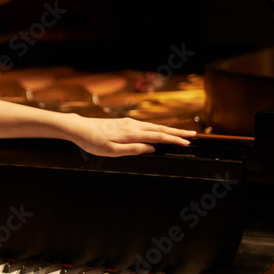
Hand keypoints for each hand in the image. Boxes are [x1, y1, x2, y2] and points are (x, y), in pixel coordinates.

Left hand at [69, 117, 195, 156]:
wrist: (79, 128)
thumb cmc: (93, 142)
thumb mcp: (111, 151)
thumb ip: (132, 150)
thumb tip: (151, 149)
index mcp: (131, 134)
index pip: (158, 137)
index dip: (173, 140)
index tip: (187, 143)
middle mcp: (133, 125)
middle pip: (160, 129)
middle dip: (177, 133)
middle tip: (193, 136)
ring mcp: (129, 123)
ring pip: (154, 126)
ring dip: (169, 130)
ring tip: (182, 134)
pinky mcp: (124, 123)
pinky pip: (146, 125)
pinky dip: (158, 128)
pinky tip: (161, 131)